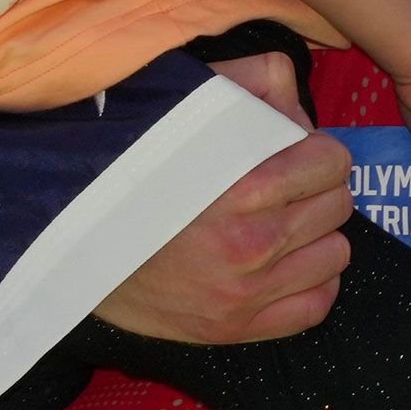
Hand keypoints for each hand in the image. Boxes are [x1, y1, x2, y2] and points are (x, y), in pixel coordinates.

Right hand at [96, 52, 353, 343]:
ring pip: (336, 254)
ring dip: (315, 237)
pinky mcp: (237, 328)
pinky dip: (310, 282)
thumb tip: (299, 101)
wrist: (73, 244)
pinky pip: (316, 304)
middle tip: (287, 189)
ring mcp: (246, 293)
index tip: (296, 154)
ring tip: (282, 226)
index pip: (333, 162)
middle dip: (317, 190)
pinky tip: (282, 264)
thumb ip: (256, 81)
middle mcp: (252, 243)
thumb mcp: (189, 103)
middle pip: (337, 206)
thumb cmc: (136, 166)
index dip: (318, 152)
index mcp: (245, 184)